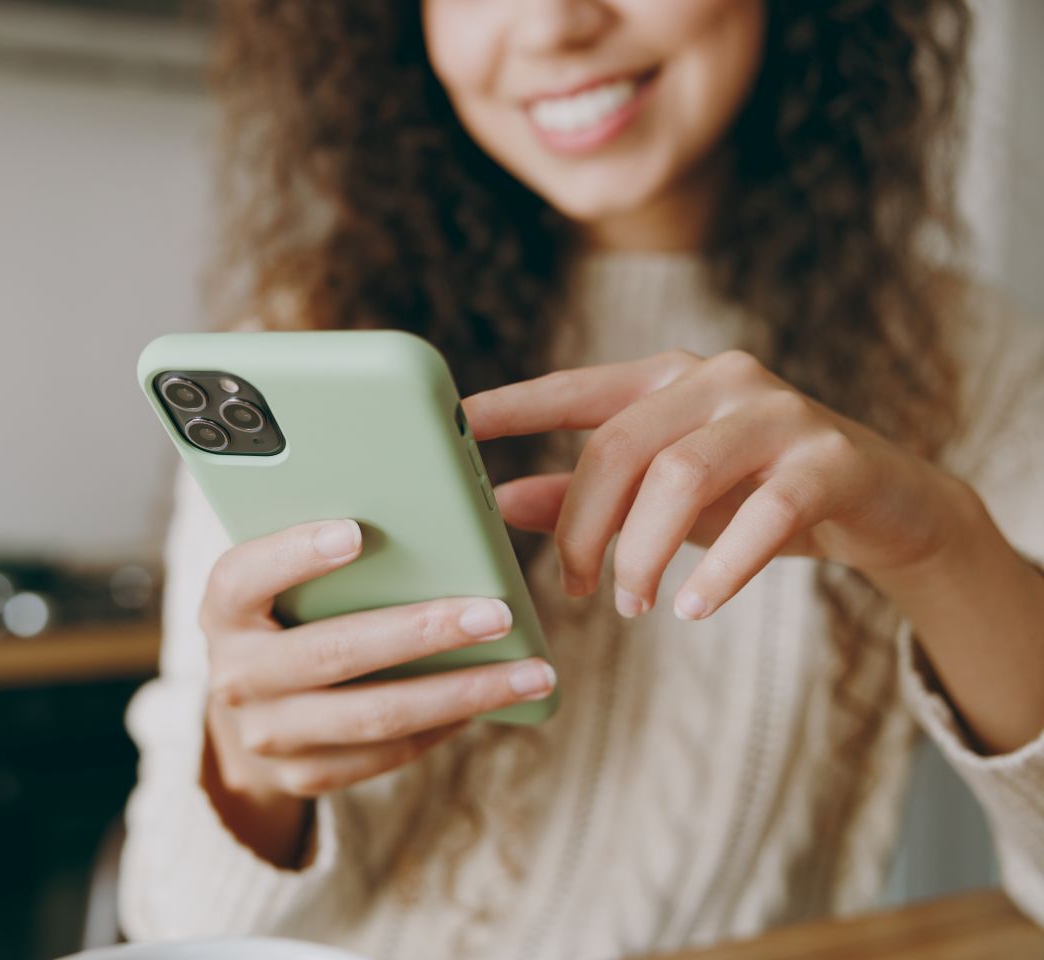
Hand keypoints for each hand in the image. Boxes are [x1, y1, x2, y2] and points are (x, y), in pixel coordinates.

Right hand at [198, 517, 556, 864]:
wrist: (251, 708)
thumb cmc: (287, 613)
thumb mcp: (281, 580)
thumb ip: (328, 551)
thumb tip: (428, 524)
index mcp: (223, 608)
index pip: (244, 577)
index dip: (295, 554)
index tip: (356, 531)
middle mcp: (236, 675)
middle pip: (332, 653)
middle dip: (421, 631)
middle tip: (495, 614)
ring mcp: (267, 734)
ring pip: (374, 715)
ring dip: (461, 692)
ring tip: (530, 672)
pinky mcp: (302, 776)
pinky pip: (386, 753)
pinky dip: (444, 724)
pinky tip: (491, 699)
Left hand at [462, 349, 972, 620]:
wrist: (886, 504)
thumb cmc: (754, 494)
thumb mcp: (663, 497)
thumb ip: (588, 495)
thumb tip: (504, 503)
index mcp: (667, 380)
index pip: (575, 389)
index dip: (514, 406)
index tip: (455, 426)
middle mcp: (719, 380)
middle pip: (621, 445)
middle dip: (582, 525)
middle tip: (570, 588)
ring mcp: (779, 412)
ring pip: (682, 475)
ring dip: (643, 552)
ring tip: (633, 606)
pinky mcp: (832, 458)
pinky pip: (765, 513)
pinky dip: (722, 567)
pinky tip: (692, 607)